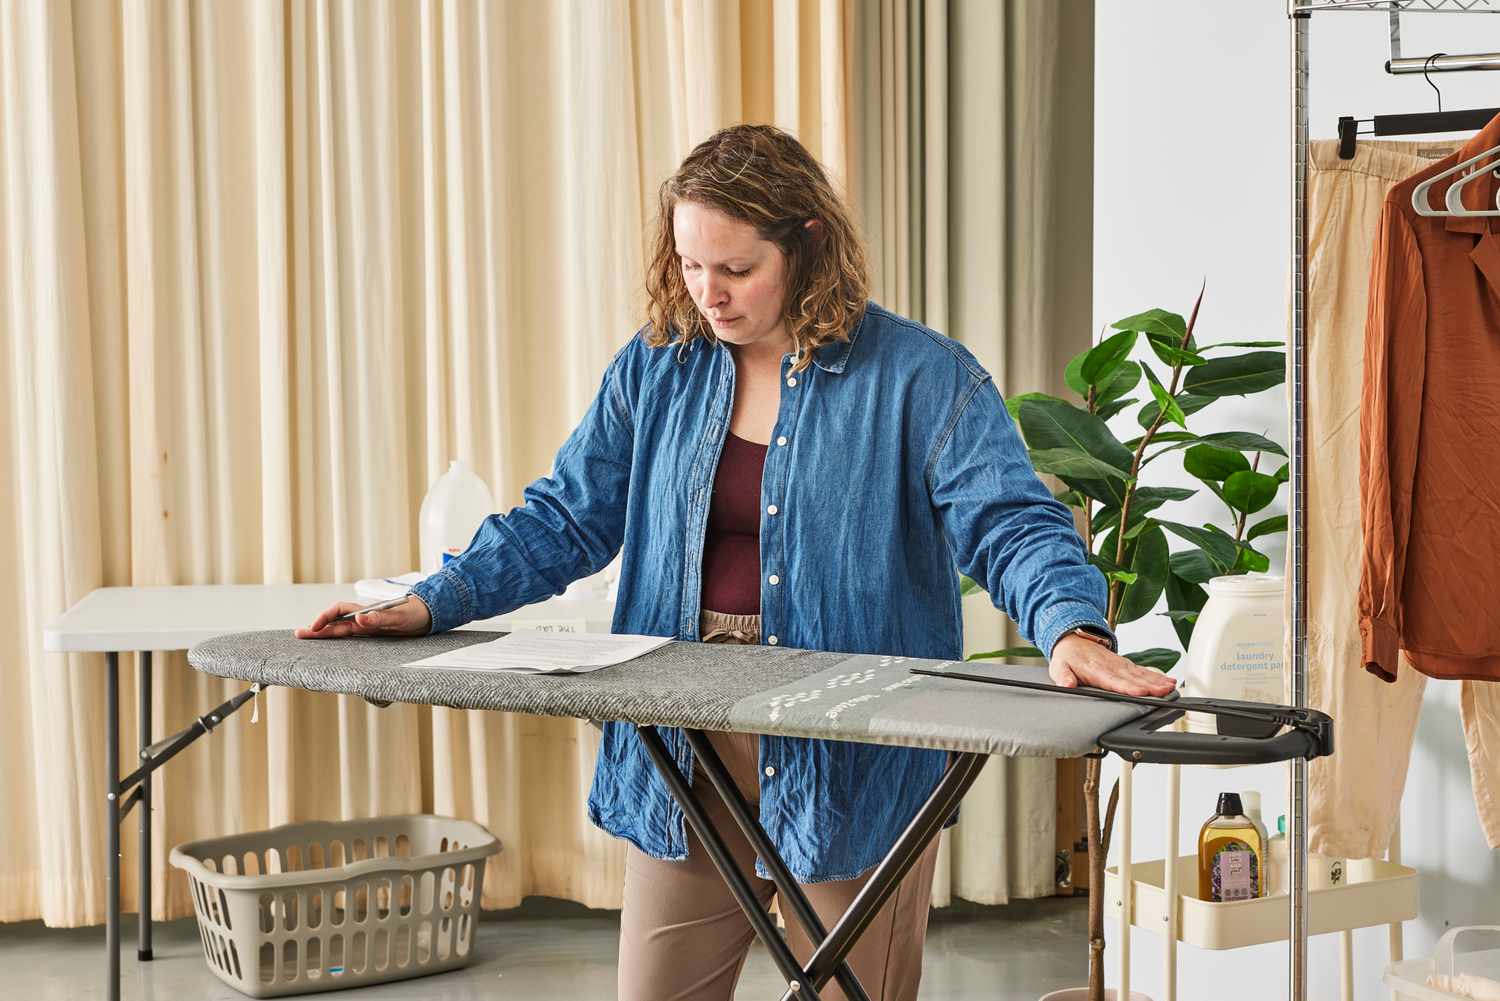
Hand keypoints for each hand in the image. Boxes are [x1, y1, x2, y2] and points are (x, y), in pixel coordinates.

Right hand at [294, 596, 430, 639]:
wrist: (428, 616)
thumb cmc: (414, 613)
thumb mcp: (399, 617)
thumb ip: (380, 618)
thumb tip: (360, 618)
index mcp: (366, 611)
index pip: (339, 611)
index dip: (326, 617)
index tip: (315, 626)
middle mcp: (364, 619)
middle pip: (336, 622)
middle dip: (318, 628)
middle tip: (299, 634)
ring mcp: (367, 627)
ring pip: (341, 630)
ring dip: (325, 634)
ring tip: (308, 639)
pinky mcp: (373, 635)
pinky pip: (352, 638)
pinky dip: (339, 642)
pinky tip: (330, 647)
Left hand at [1048, 634, 1176, 697]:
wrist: (1073, 638)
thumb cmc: (1068, 656)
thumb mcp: (1058, 666)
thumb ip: (1062, 676)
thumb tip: (1066, 684)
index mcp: (1095, 669)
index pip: (1113, 680)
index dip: (1127, 687)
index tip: (1139, 692)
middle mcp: (1111, 666)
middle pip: (1133, 678)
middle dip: (1149, 686)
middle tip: (1164, 692)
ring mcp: (1120, 665)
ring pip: (1141, 674)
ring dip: (1157, 681)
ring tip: (1171, 687)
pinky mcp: (1126, 665)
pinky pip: (1143, 670)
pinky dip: (1157, 676)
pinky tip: (1169, 681)